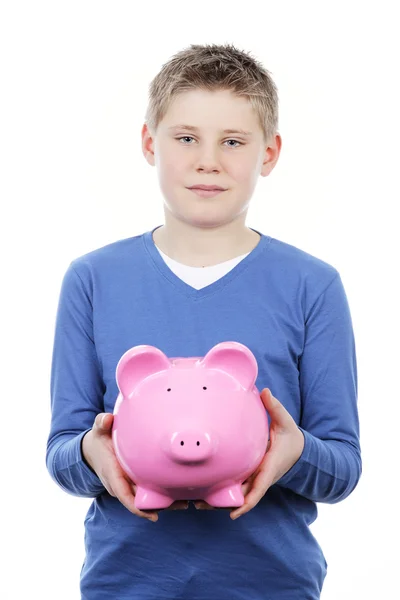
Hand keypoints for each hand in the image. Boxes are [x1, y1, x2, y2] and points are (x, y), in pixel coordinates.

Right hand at [82, 413, 188, 522]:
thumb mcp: (98, 431)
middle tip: (183, 504)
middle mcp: (122, 485)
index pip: (125, 496)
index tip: (153, 515)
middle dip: (161, 505)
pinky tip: (181, 491)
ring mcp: (129, 485)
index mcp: (113, 475)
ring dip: (166, 502)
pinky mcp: (136, 482)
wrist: (93, 451)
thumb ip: (102, 424)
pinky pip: (149, 492)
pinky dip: (164, 494)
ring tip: (187, 501)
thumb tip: (107, 419)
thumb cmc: (99, 441)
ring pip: (148, 499)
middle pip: (141, 501)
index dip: (138, 508)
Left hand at [194, 388, 304, 519]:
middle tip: (198, 505)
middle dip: (222, 504)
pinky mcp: (248, 477)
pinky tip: (201, 492)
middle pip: (240, 497)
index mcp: (269, 467)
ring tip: (194, 502)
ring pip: (234, 495)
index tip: (234, 513)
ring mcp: (253, 479)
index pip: (258, 488)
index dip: (246, 502)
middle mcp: (260, 477)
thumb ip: (275, 408)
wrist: (299, 451)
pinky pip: (233, 487)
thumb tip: (265, 392)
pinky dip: (220, 492)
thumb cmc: (291, 437)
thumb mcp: (285, 422)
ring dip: (217, 501)